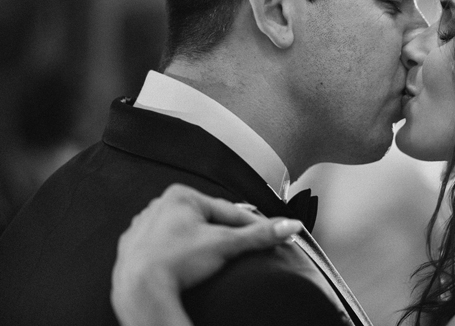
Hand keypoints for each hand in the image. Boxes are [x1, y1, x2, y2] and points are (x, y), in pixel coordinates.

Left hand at [111, 184, 302, 325]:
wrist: (141, 291)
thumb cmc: (176, 262)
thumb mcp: (225, 244)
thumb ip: (259, 234)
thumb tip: (289, 226)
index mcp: (180, 196)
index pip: (226, 209)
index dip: (249, 224)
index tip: (265, 233)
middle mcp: (158, 206)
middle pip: (204, 221)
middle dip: (221, 234)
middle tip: (237, 250)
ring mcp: (143, 228)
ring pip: (183, 233)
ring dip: (198, 244)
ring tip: (211, 261)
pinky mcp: (132, 249)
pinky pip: (162, 248)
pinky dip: (175, 255)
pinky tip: (184, 266)